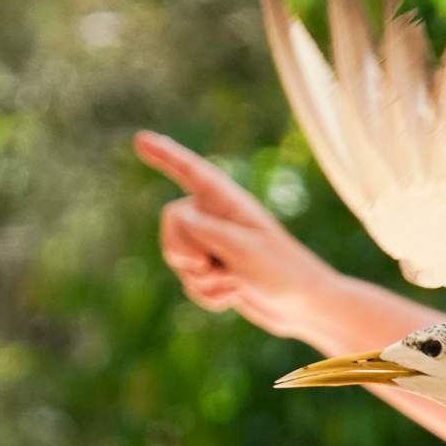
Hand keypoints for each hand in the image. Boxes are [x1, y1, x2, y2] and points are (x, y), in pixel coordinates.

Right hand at [134, 131, 337, 340]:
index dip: (165, 154)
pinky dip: (209, 296)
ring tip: (234, 281)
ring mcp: (215, 246)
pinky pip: (190, 283)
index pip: (191, 172)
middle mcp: (218, 219)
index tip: (141, 139)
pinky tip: (236, 295)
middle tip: (206, 265)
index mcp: (230, 203)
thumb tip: (176, 215)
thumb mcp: (243, 248)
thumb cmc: (283, 272)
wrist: (304, 307)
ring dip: (201, 280)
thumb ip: (205, 230)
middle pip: (171, 223)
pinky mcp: (215, 272)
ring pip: (178, 259)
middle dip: (181, 251)